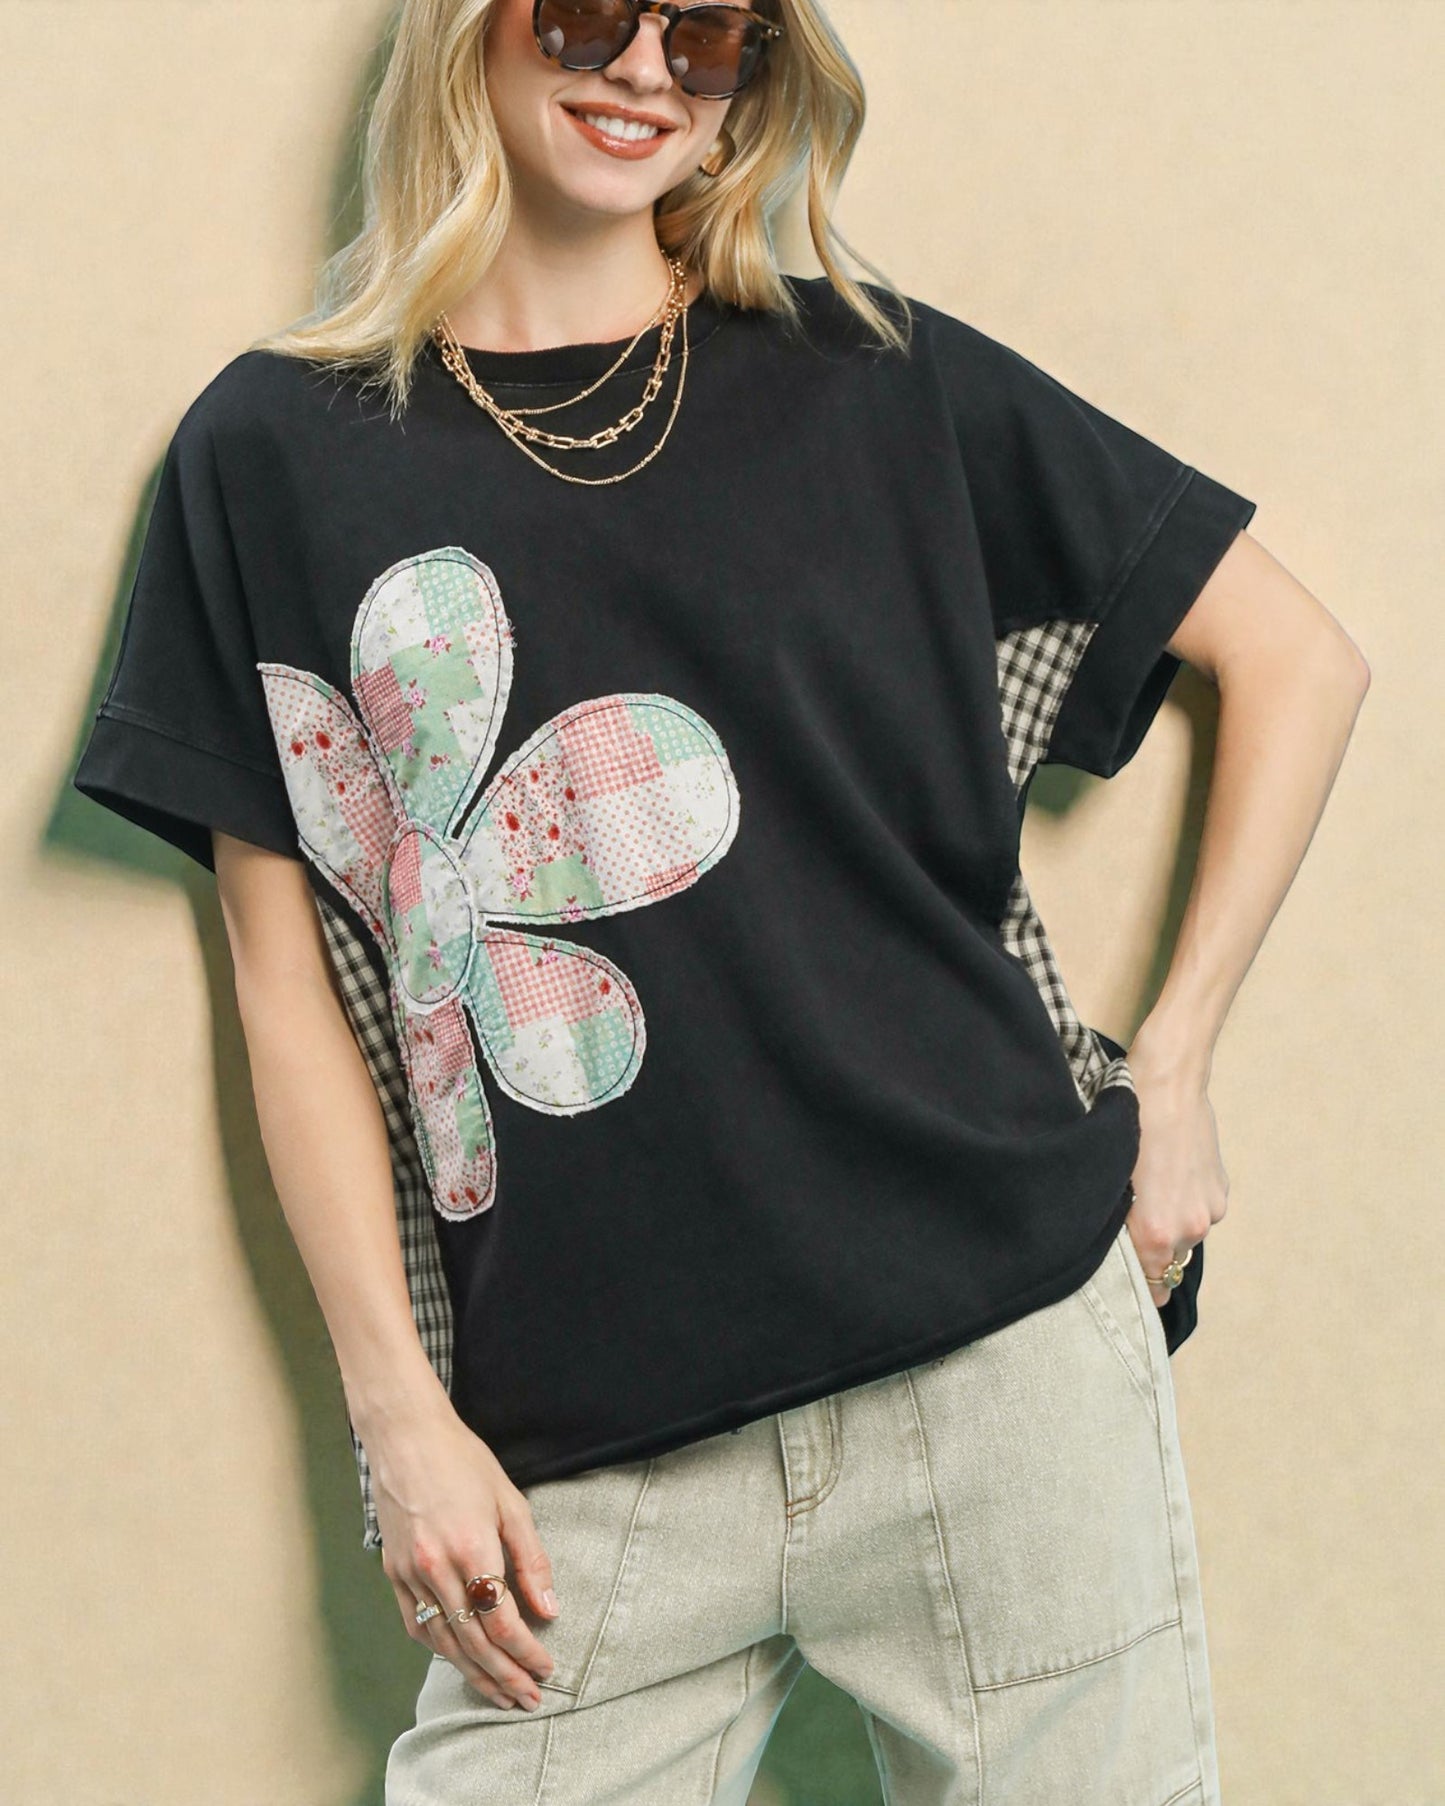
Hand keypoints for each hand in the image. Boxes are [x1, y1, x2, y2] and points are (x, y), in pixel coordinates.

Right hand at [366, 1396, 560, 1708]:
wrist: (406, 1437)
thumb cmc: (463, 1462)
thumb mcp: (510, 1502)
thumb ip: (532, 1560)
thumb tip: (549, 1611)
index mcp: (472, 1549)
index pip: (503, 1622)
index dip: (526, 1654)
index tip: (546, 1671)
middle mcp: (437, 1568)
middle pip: (474, 1643)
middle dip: (505, 1677)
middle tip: (528, 1701)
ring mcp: (410, 1573)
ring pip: (444, 1642)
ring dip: (473, 1674)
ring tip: (499, 1695)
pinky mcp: (392, 1572)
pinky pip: (416, 1625)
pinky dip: (440, 1649)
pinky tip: (459, 1661)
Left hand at [1123, 1037, 1229, 1306]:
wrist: (1168, 1083)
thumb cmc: (1126, 1126)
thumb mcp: (1109, 1179)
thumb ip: (1117, 1225)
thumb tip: (1116, 1250)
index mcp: (1153, 1233)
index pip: (1149, 1287)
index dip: (1136, 1286)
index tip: (1125, 1281)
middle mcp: (1187, 1230)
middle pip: (1168, 1264)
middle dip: (1152, 1254)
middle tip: (1131, 1226)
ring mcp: (1209, 1211)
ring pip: (1185, 1237)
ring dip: (1170, 1227)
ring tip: (1150, 1192)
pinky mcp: (1221, 1192)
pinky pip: (1200, 1213)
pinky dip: (1186, 1205)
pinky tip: (1169, 1176)